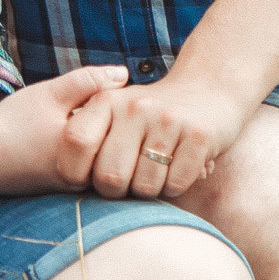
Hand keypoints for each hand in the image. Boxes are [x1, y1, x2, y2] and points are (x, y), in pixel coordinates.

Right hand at [0, 63, 126, 192]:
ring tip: (79, 122)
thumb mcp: (50, 93)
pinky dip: (84, 154)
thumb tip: (125, 74)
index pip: (122, 128)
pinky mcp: (62, 193)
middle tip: (98, 108)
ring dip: (98, 141)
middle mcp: (85, 178)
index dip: (118, 105)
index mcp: (87, 154)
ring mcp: (73, 190)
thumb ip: (88, 81)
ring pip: (101, 161)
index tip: (105, 96)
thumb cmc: (11, 123)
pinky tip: (66, 139)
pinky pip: (87, 171)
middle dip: (112, 126)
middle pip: (115, 148)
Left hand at [60, 76, 253, 201]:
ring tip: (157, 168)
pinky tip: (179, 166)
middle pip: (110, 177)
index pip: (75, 142)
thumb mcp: (115, 113)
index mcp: (106, 101)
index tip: (88, 178)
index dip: (76, 171)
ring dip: (150, 190)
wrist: (209, 89)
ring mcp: (168, 119)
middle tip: (130, 177)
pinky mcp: (198, 135)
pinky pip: (176, 185)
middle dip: (118, 190)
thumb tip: (69, 184)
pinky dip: (176, 186)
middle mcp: (135, 107)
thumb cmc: (150, 116)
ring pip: (145, 187)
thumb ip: (90, 140)